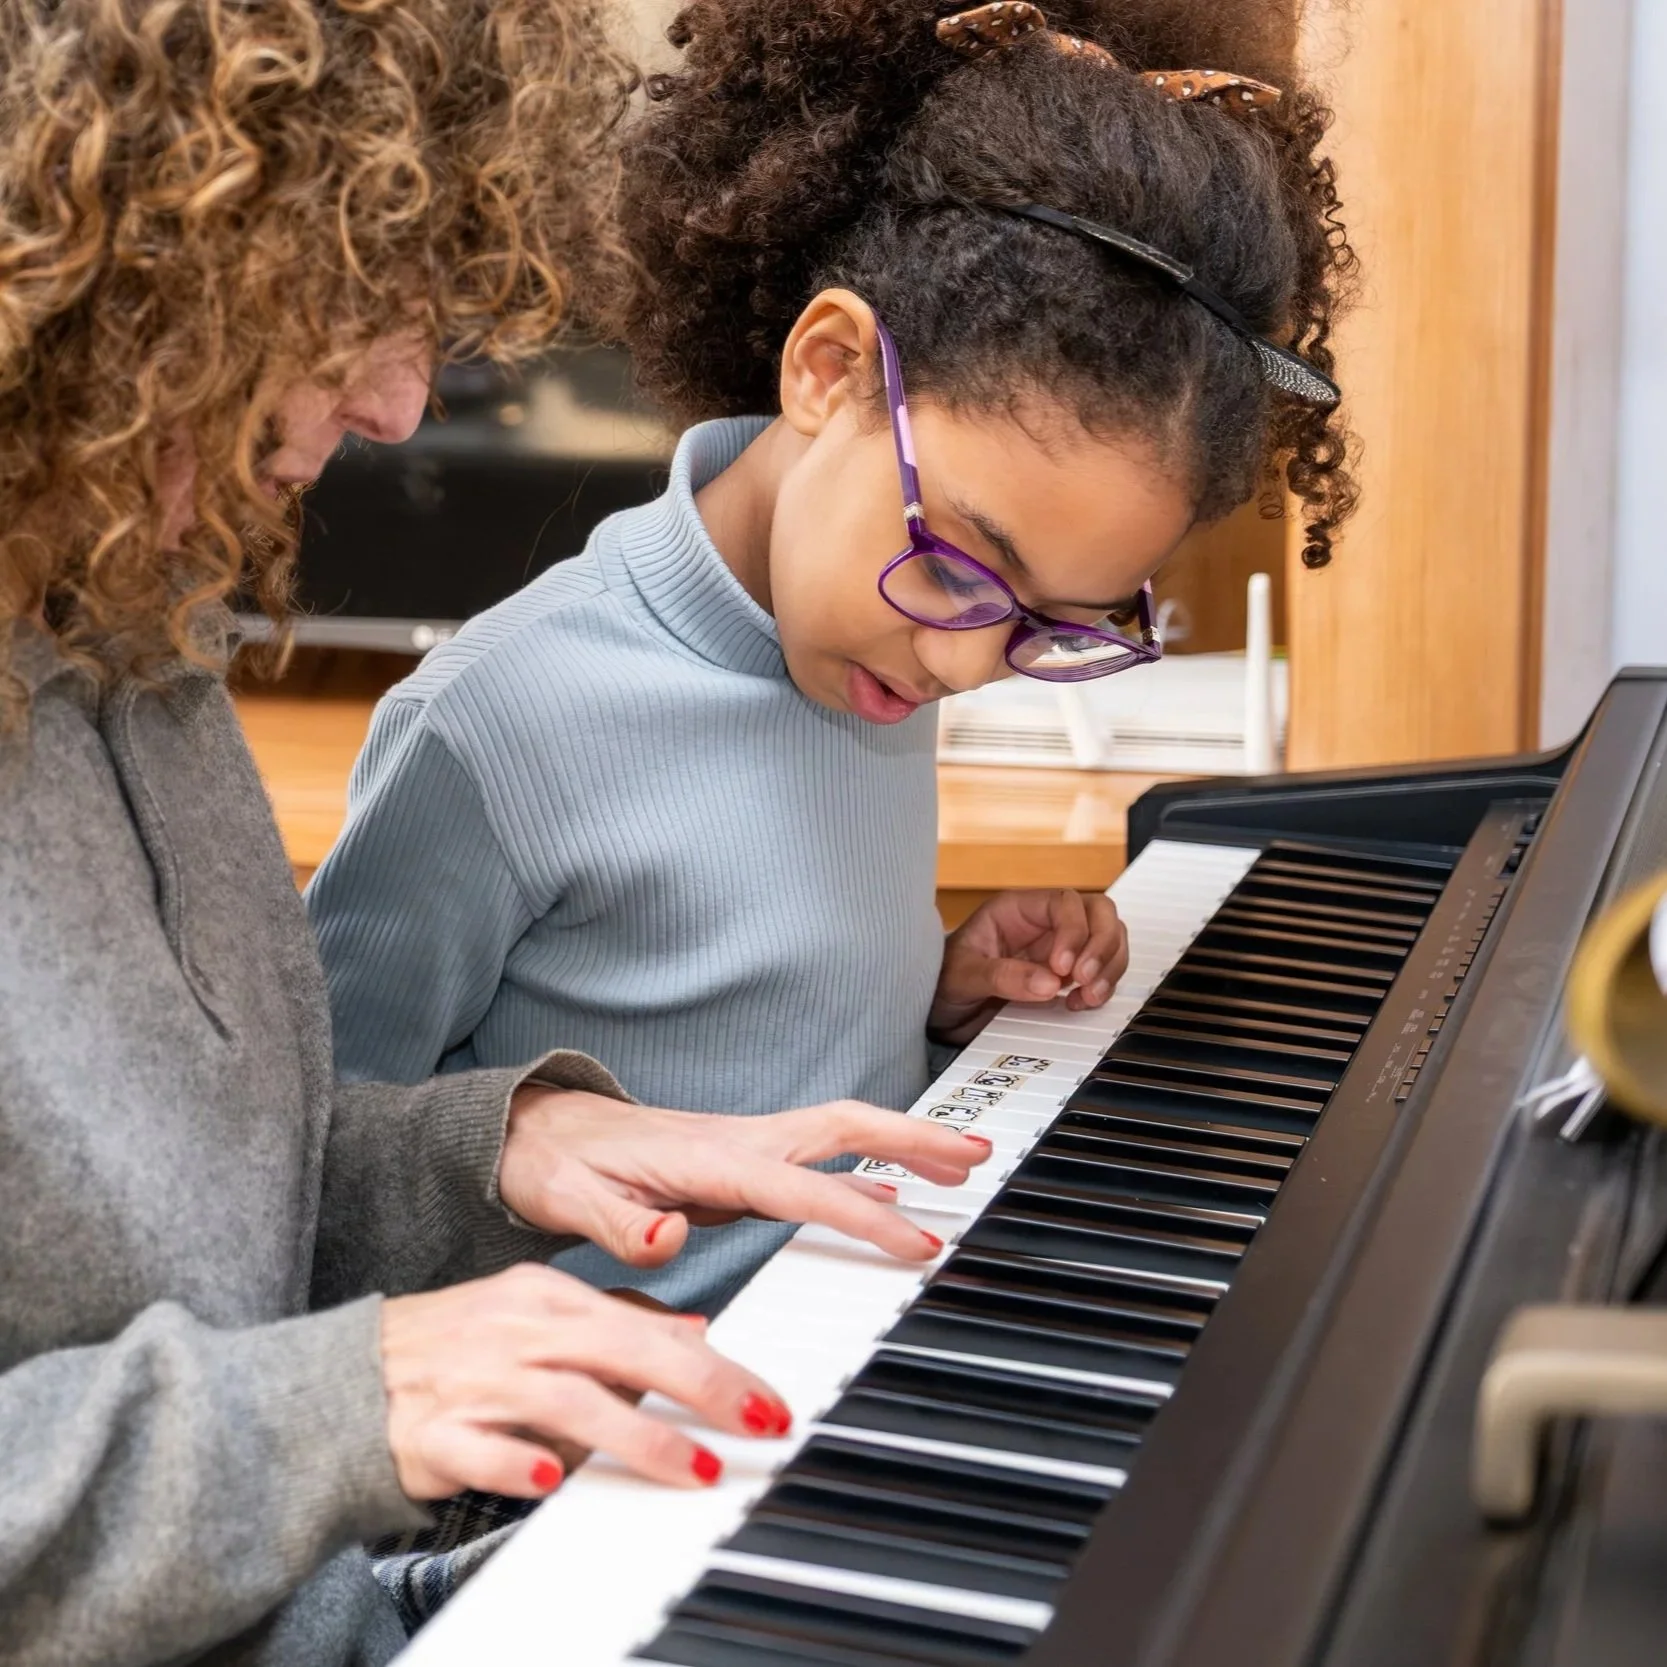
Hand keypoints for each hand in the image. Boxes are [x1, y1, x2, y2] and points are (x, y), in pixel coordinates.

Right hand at [381, 1265, 787, 1499]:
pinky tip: (555, 1481)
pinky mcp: (433, 1434)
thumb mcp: (538, 1317)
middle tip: (756, 1423)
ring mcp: (476, 1382)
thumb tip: (697, 1334)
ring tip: (690, 1469)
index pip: (647, 1328)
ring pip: (569, 1403)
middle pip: (622, 1352)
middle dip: (699, 1388)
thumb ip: (617, 1324)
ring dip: (636, 1437)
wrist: (341, 1382)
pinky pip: (483, 1450)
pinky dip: (520, 1464)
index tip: (768, 1399)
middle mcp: (518, 1333)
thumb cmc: (454, 1348)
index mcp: (546, 1299)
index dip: (715, 1365)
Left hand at [498, 1093, 989, 1267]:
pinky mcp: (735, 1164)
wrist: (529, 1130)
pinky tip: (888, 1196)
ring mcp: (739, 1149)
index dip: (862, 1213)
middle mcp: (734, 1143)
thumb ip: (620, 1223)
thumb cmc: (550, 1163)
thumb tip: (668, 1238)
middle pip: (841, 1128)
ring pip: (837, 1137)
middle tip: (976, 1157)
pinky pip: (815, 1162)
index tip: (916, 1241)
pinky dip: (863, 1170)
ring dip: (900, 1146)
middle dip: (911, 1139)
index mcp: (705, 1157)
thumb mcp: (567, 1198)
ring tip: (961, 1166)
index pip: (800, 1185)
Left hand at [930, 887, 1127, 1044]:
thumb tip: (1048, 982)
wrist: (940, 1013)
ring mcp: (1059, 949)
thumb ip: (1001, 976)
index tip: (1061, 968)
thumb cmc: (944, 982)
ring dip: (1109, 967)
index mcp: (1016, 910)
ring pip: (1109, 939)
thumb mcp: (962, 977)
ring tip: (1087, 995)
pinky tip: (1081, 1003)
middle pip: (1098, 913)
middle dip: (1101, 946)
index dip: (1073, 932)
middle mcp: (1044, 925)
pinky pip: (1102, 970)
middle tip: (1085, 980)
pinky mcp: (1067, 977)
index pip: (1065, 903)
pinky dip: (1104, 986)